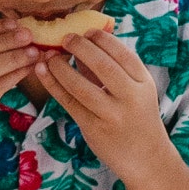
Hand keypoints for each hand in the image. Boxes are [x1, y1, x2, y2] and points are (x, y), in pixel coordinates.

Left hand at [33, 30, 171, 182]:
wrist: (145, 157)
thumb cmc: (137, 116)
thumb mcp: (135, 90)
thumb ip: (112, 67)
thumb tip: (85, 40)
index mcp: (143, 82)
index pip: (122, 53)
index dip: (102, 39)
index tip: (87, 31)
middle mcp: (130, 97)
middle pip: (103, 66)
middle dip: (81, 47)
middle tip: (65, 38)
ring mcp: (112, 115)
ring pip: (81, 86)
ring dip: (61, 67)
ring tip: (49, 56)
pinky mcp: (93, 128)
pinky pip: (69, 102)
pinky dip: (53, 85)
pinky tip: (42, 71)